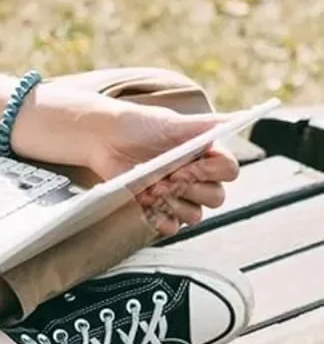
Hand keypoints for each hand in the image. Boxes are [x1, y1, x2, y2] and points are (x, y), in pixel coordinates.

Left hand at [80, 103, 241, 238]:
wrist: (103, 137)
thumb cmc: (138, 124)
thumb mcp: (170, 122)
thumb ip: (205, 124)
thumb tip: (241, 117)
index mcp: (206, 154)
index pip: (228, 170)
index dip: (210, 171)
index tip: (185, 166)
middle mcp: (197, 177)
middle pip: (216, 197)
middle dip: (190, 189)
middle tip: (164, 180)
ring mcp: (179, 195)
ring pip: (195, 214)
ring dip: (174, 204)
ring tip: (150, 189)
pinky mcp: (159, 209)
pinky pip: (172, 226)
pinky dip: (161, 219)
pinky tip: (147, 205)